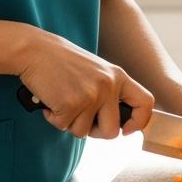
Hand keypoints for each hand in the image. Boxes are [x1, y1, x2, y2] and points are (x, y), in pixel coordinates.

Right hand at [17, 28, 153, 139]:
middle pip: (112, 131)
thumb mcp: (96, 71)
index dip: (139, 121)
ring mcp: (90, 95)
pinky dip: (54, 118)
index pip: (146, 102)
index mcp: (118, 76)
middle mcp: (109, 86)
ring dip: (70, 122)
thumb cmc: (62, 62)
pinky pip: (63, 126)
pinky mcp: (70, 104)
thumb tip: (116, 124)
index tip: (127, 130)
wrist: (35, 50)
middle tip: (79, 117)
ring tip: (62, 100)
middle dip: (94, 132)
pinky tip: (51, 100)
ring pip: (83, 132)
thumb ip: (108, 92)